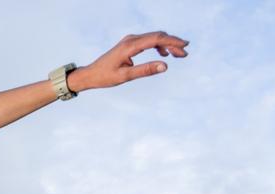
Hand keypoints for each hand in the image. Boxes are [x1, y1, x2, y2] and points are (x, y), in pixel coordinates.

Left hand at [70, 31, 188, 92]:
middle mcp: (130, 40)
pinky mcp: (129, 44)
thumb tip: (165, 66)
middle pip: (157, 36)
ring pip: (153, 37)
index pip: (156, 39)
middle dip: (173, 43)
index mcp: (130, 46)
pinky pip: (148, 41)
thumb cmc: (105, 77)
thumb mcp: (125, 76)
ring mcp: (130, 41)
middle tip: (185, 54)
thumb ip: (145, 70)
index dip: (172, 41)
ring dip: (167, 44)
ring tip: (178, 55)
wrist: (90, 74)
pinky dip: (158, 45)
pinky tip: (164, 54)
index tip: (185, 46)